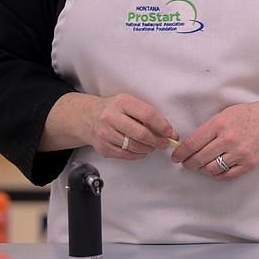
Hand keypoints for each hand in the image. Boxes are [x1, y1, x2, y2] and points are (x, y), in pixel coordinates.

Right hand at [41, 92, 176, 159]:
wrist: (87, 117)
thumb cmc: (115, 110)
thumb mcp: (129, 104)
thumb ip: (147, 114)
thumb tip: (169, 132)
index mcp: (122, 102)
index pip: (148, 114)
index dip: (162, 125)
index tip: (171, 132)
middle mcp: (111, 117)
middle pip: (141, 133)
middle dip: (157, 140)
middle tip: (165, 143)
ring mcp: (105, 134)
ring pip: (134, 146)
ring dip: (148, 148)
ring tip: (153, 146)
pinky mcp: (103, 148)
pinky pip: (126, 155)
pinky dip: (138, 155)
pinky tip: (142, 150)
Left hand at [172, 95, 258, 181]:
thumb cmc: (248, 116)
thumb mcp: (226, 114)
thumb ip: (209, 128)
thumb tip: (188, 145)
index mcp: (220, 123)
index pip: (193, 143)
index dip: (180, 153)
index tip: (176, 157)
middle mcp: (229, 139)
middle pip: (199, 158)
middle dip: (189, 163)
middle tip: (187, 163)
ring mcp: (240, 153)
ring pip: (211, 169)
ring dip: (202, 169)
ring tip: (202, 165)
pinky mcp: (248, 164)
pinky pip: (226, 176)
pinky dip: (216, 175)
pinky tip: (215, 170)